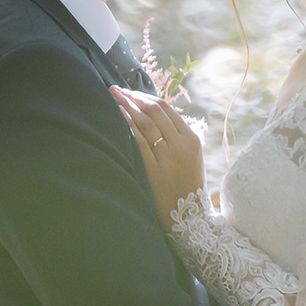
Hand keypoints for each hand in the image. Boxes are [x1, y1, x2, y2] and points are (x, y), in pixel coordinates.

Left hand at [110, 86, 203, 226]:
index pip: (166, 109)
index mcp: (192, 139)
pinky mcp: (156, 171)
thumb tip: (153, 116)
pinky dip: (129, 127)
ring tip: (113, 98)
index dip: (145, 96)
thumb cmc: (188, 185)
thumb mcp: (191, 157)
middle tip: (116, 89)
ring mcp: (169, 158)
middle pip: (154, 112)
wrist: (191, 216)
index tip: (130, 91)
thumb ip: (177, 137)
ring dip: (127, 107)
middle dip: (133, 97)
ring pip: (146, 124)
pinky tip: (118, 117)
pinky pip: (140, 143)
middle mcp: (181, 145)